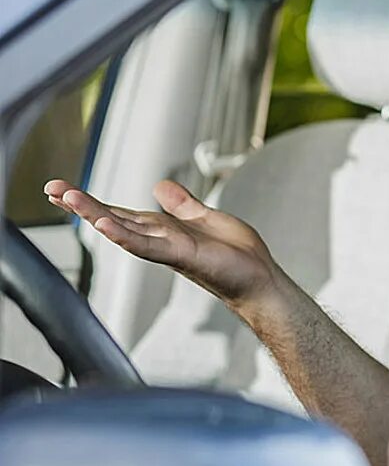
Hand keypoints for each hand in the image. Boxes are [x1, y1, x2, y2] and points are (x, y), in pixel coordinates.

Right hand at [45, 179, 279, 312]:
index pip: (121, 212)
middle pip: (114, 218)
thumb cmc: (236, 255)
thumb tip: (159, 186)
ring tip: (67, 198)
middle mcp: (160, 239)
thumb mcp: (205, 217)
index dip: (93, 201)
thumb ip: (182, 204)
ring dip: (95, 214)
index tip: (64, 189)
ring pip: (124, 229)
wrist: (260, 279)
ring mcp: (168, 248)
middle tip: (50, 188)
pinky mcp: (181, 255)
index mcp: (164, 229)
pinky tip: (104, 226)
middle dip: (82, 205)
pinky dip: (125, 236)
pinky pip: (148, 245)